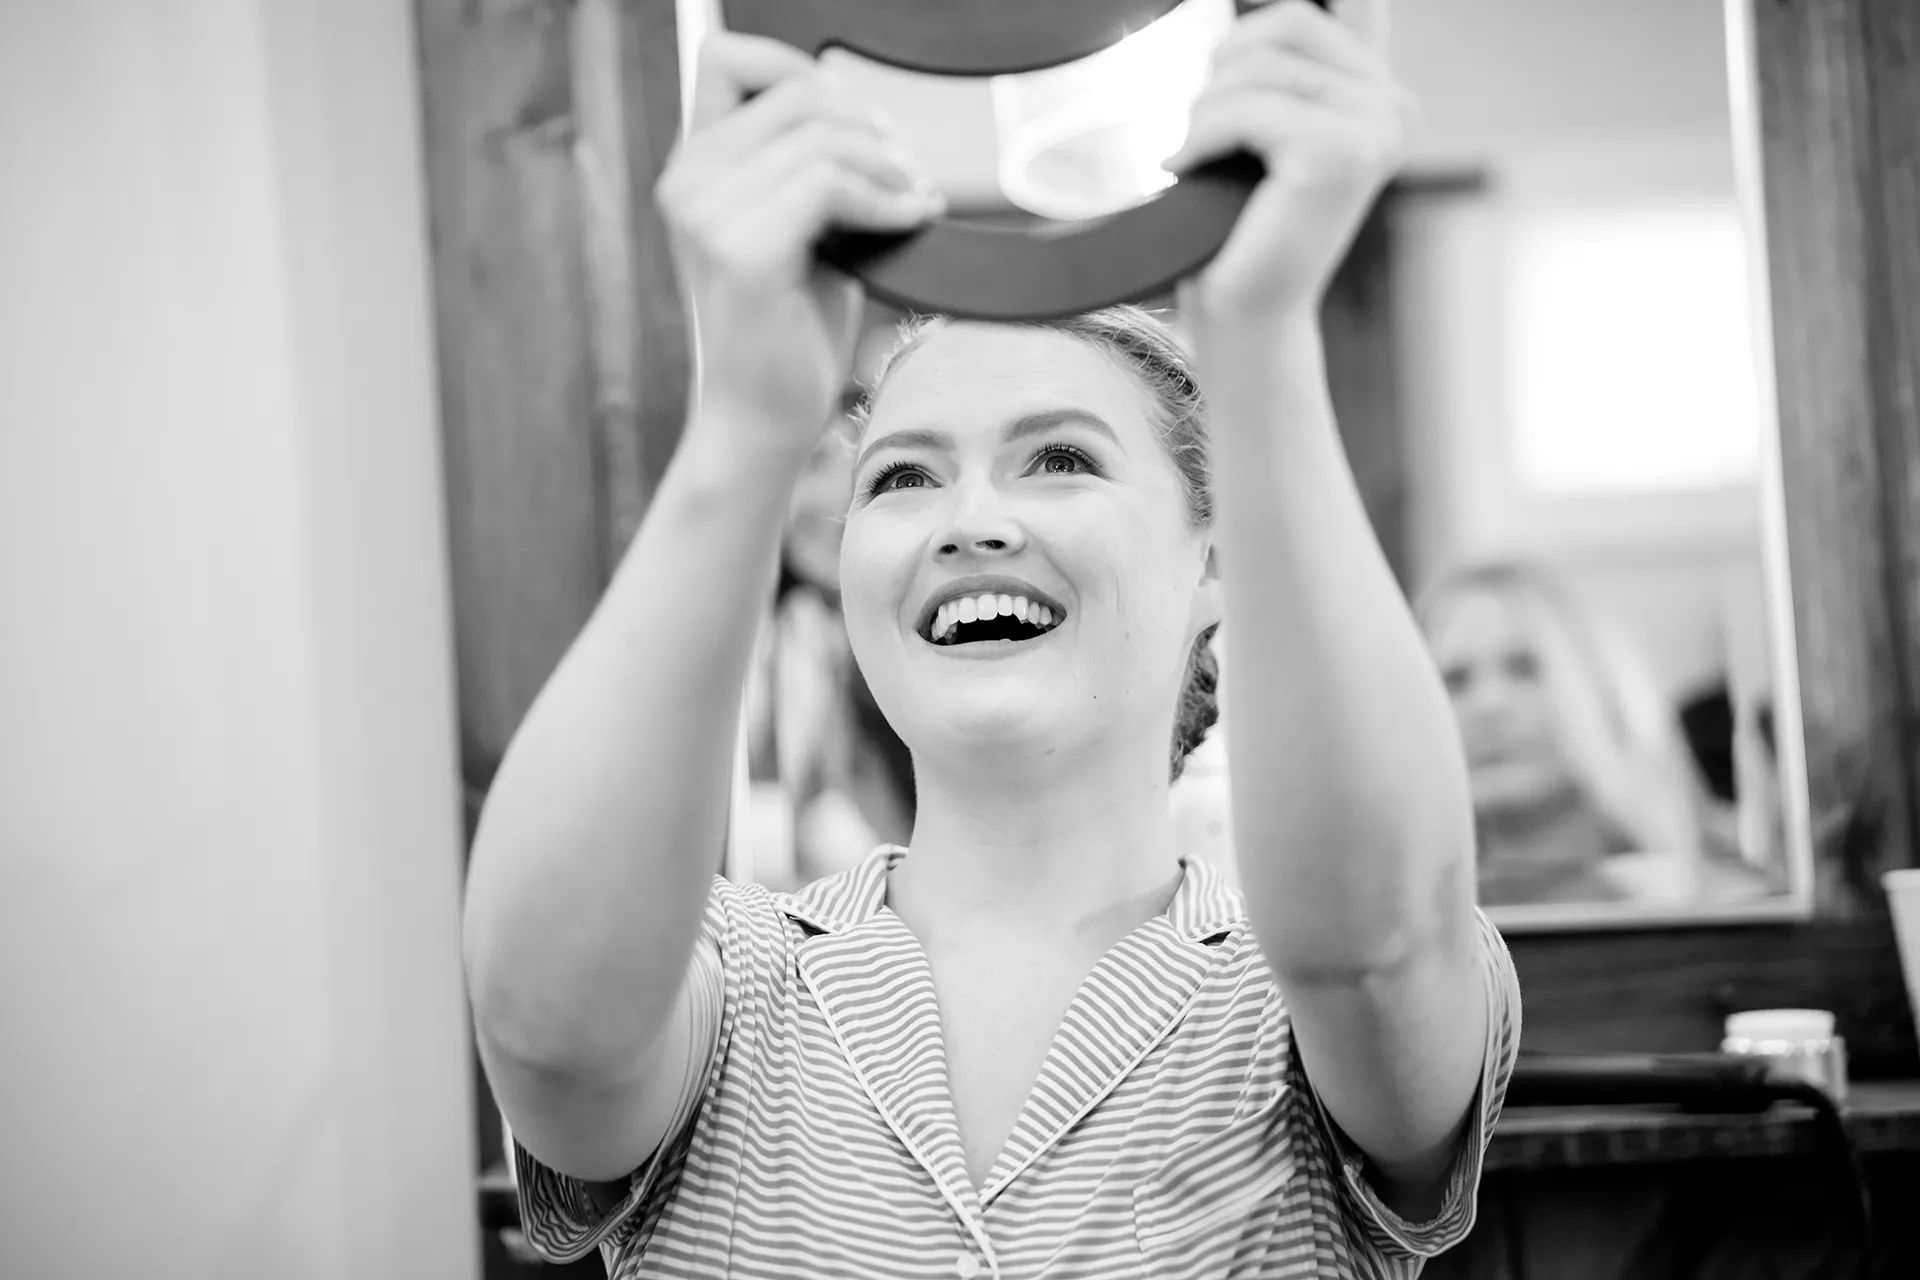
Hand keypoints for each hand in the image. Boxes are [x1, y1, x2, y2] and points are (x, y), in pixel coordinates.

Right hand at [657, 34, 944, 446]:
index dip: (797, 66)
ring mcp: (708, 215)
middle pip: (795, 92)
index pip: (729, 58)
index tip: (857, 117)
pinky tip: (906, 221)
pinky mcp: (744, 252)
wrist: (764, 416)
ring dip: (885, 164)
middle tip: (904, 170)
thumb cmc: (788, 330)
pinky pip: (829, 184)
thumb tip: (868, 119)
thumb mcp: (798, 228)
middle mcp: (688, 181)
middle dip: (867, 124)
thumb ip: (808, 166)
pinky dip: (882, 198)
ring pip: (820, 137)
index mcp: (692, 167)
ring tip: (910, 200)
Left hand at [1167, 0, 1414, 323]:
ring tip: (1196, 157)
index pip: (1356, 1)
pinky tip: (1185, 167)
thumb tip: (1292, 2)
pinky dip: (1200, 136)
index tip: (1270, 7)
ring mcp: (1376, 129)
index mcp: (1382, 94)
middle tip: (1203, 127)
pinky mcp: (1339, 154)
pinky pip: (1246, 109)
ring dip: (1205, 110)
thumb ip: (1296, 64)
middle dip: (1225, 68)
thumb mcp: (1270, 130)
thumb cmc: (1244, 229)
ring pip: (1261, 66)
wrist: (1246, 315)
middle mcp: (1395, 107)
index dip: (1303, 3)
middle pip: (1289, 23)